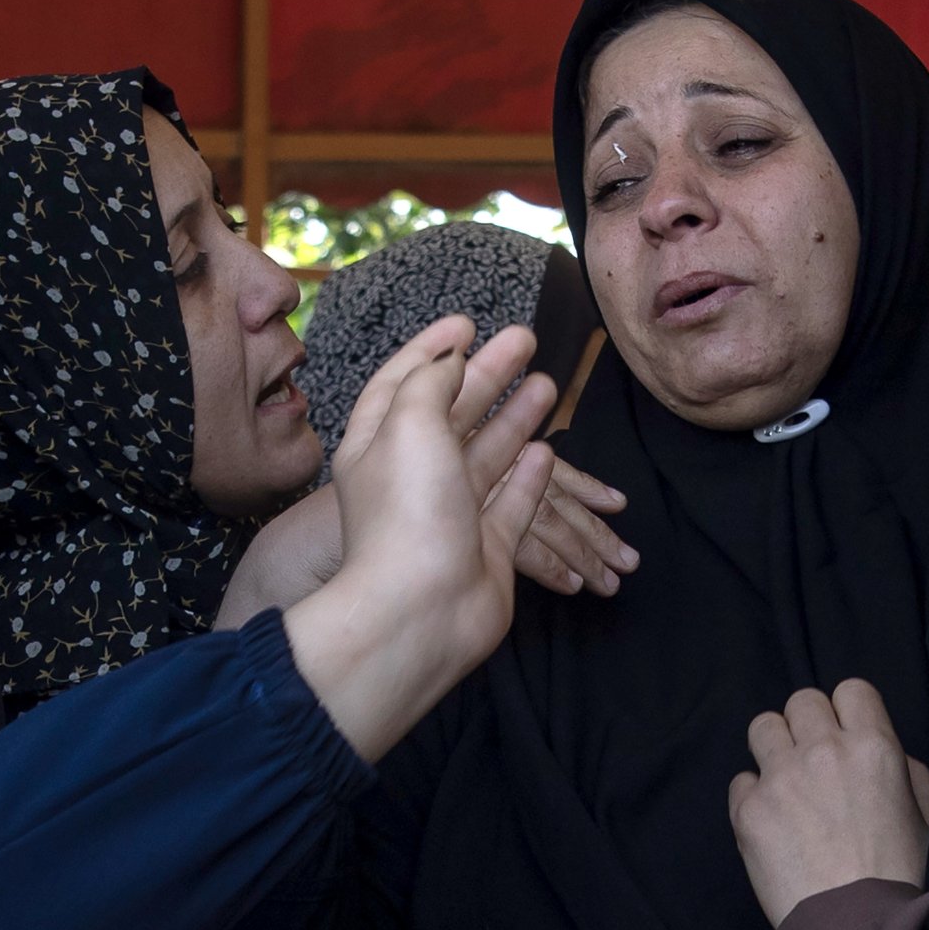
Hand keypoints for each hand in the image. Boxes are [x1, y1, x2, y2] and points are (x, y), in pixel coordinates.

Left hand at [216, 366, 629, 626]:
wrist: (422, 608)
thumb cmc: (408, 510)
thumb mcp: (409, 421)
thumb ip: (430, 381)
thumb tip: (449, 361)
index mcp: (378, 443)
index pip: (402, 379)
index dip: (432, 346)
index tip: (468, 320)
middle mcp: (412, 474)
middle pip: (453, 410)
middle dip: (488, 372)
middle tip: (526, 339)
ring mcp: (450, 512)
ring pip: (488, 453)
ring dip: (516, 416)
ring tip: (549, 383)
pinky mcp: (486, 546)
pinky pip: (512, 501)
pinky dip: (529, 474)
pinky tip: (547, 449)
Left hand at [728, 680, 928, 924]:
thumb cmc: (901, 878)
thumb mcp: (928, 814)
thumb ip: (905, 770)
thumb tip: (881, 752)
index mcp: (874, 747)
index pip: (851, 690)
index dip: (848, 713)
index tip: (846, 737)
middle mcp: (824, 751)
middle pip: (802, 701)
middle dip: (808, 727)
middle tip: (814, 763)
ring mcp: (782, 778)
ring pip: (762, 727)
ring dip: (774, 749)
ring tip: (786, 784)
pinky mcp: (749, 810)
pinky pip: (740, 781)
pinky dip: (753, 798)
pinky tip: (773, 825)